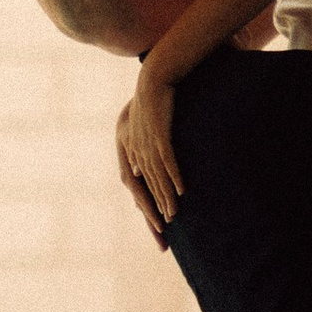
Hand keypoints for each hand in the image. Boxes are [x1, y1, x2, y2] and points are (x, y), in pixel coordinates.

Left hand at [118, 64, 183, 232]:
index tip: (157, 225)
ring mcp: (146, 144)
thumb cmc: (150, 103)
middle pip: (146, 187)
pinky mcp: (158, 134)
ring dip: (166, 198)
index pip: (139, 186)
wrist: (153, 79)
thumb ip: (138, 151)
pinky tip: (181, 190)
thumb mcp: (142, 131)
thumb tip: (135, 170)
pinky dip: (174, 176)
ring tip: (174, 215)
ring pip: (157, 177)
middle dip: (154, 210)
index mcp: (131, 151)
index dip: (147, 207)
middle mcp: (136, 151)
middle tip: (164, 232)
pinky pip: (167, 161)